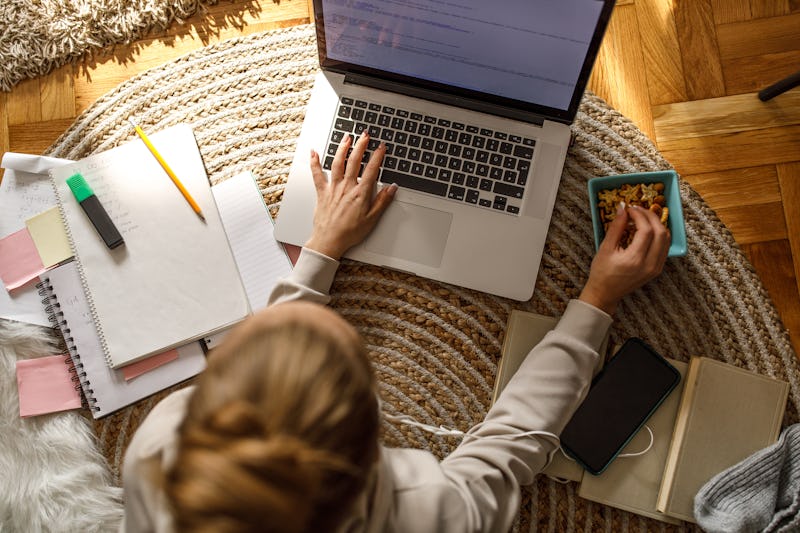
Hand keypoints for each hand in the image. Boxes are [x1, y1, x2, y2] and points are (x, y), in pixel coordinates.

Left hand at [304, 132, 397, 259]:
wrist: (329, 241)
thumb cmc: (350, 232)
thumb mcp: (372, 219)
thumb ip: (382, 201)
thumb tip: (392, 188)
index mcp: (360, 193)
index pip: (372, 170)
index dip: (378, 156)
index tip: (381, 147)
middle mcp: (346, 187)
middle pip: (354, 161)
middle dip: (361, 145)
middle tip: (365, 135)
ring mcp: (333, 188)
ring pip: (338, 163)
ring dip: (342, 148)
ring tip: (346, 137)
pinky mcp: (322, 192)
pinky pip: (317, 174)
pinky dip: (314, 162)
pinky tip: (313, 152)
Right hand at [579, 203, 669, 314]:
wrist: (606, 293)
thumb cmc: (601, 272)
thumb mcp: (605, 248)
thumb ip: (616, 227)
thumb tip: (622, 207)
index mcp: (635, 260)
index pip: (646, 230)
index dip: (639, 215)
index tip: (630, 208)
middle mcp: (650, 264)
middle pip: (660, 232)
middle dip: (650, 216)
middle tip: (638, 209)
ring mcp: (656, 268)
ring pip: (666, 239)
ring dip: (657, 224)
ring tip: (643, 218)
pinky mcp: (657, 269)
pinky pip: (665, 247)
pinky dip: (659, 234)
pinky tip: (648, 229)